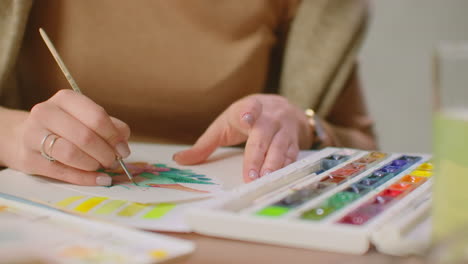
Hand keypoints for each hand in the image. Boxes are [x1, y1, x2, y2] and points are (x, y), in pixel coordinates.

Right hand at [5, 90, 130, 185]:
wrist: (21, 136)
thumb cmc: (63, 127)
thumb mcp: (85, 118)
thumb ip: (109, 127)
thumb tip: (123, 144)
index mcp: (65, 99)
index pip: (96, 116)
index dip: (113, 136)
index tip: (123, 149)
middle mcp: (46, 112)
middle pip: (85, 136)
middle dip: (105, 153)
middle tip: (114, 161)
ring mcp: (33, 135)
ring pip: (71, 153)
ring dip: (93, 164)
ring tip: (102, 167)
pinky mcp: (28, 158)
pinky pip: (62, 172)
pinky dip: (85, 178)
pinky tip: (99, 179)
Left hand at [173, 94, 312, 181]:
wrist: (282, 107)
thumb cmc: (246, 117)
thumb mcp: (224, 125)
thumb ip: (204, 144)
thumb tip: (179, 160)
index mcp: (249, 108)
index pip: (250, 108)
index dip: (249, 112)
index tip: (246, 118)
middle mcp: (270, 116)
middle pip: (263, 135)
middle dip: (258, 155)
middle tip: (251, 175)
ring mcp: (284, 129)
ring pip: (281, 146)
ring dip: (274, 164)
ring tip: (265, 180)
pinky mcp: (294, 141)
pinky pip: (292, 154)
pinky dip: (286, 167)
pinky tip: (279, 179)